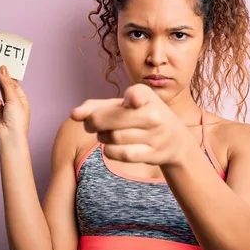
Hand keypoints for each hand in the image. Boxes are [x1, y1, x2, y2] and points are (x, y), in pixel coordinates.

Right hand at [0, 65, 29, 140]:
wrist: (10, 138)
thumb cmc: (16, 119)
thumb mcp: (13, 98)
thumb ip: (6, 84)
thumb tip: (3, 69)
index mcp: (21, 102)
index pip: (15, 86)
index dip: (9, 76)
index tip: (3, 66)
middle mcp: (12, 107)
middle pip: (5, 91)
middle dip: (0, 83)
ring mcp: (3, 115)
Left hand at [70, 84, 189, 165]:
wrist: (175, 140)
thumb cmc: (141, 117)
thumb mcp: (123, 105)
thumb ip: (96, 106)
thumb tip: (74, 115)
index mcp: (145, 95)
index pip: (138, 96)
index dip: (134, 98)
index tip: (134, 101)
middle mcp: (154, 114)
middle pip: (110, 119)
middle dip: (94, 122)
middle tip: (92, 125)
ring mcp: (156, 135)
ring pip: (113, 138)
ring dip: (103, 137)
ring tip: (107, 134)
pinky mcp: (154, 153)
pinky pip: (120, 154)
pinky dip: (110, 151)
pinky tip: (112, 147)